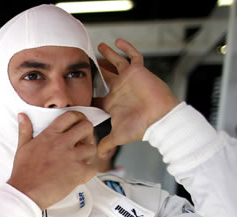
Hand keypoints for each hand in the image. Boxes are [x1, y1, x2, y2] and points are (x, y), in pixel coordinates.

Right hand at [7, 112, 97, 209]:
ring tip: (80, 160)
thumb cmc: (23, 172)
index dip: (78, 117)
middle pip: (87, 127)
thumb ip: (25, 130)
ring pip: (92, 147)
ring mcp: (72, 157)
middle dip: (87, 132)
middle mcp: (62, 143)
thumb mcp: (22, 148)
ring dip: (88, 153)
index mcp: (49, 135)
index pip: (71, 116)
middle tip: (83, 141)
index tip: (78, 123)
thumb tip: (22, 116)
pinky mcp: (78, 172)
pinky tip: (79, 174)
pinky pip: (93, 168)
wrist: (25, 192)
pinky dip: (89, 171)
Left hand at [94, 39, 180, 156]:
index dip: (87, 89)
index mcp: (112, 102)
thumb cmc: (142, 127)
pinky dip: (126, 48)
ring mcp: (128, 79)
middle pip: (104, 75)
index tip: (76, 84)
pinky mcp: (138, 71)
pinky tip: (118, 41)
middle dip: (96, 68)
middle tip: (85, 59)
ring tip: (99, 46)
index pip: (96, 93)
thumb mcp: (118, 136)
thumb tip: (98, 156)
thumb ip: (107, 143)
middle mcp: (119, 89)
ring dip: (109, 54)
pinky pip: (133, 56)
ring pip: (116, 62)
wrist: (160, 119)